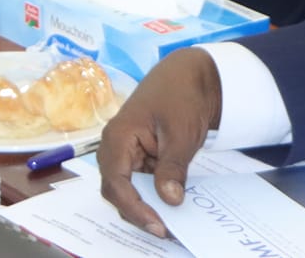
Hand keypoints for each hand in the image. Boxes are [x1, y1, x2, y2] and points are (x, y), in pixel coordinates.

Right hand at [98, 48, 224, 238]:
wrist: (189, 74)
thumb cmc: (180, 96)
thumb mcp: (181, 133)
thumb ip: (173, 168)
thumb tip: (169, 200)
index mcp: (118, 136)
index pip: (116, 182)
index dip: (134, 207)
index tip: (158, 225)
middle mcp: (115, 146)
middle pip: (115, 189)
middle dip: (137, 211)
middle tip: (165, 230)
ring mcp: (126, 151)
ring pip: (126, 188)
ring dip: (144, 205)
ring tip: (169, 222)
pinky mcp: (139, 155)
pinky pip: (139, 181)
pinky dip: (152, 194)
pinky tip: (170, 203)